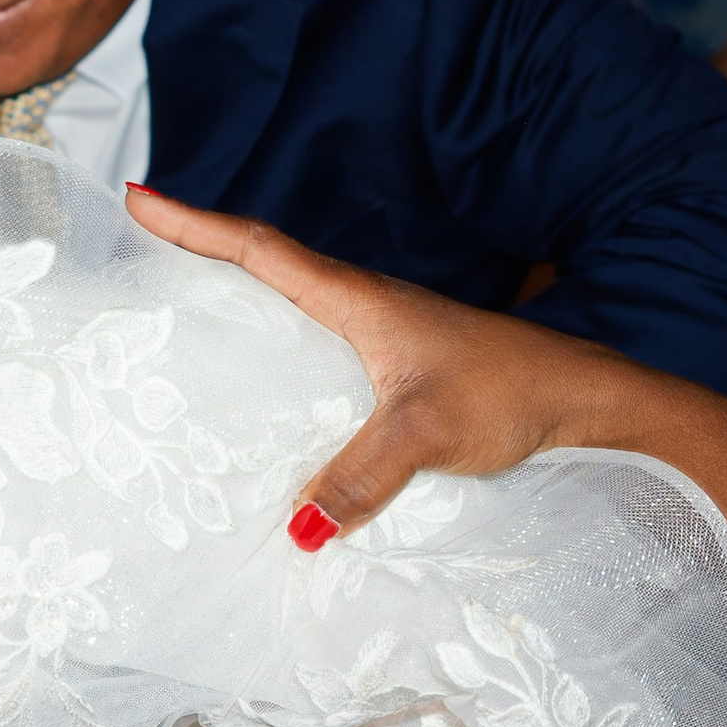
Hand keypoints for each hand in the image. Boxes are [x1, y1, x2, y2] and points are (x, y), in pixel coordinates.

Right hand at [123, 185, 635, 536]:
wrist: (588, 398)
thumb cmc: (511, 392)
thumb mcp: (429, 432)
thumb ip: (361, 477)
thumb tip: (295, 531)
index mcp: (357, 300)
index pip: (260, 250)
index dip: (196, 224)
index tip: (138, 196)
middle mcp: (362, 305)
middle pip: (265, 264)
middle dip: (199, 246)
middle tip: (139, 236)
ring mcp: (381, 333)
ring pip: (291, 302)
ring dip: (236, 290)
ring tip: (178, 298)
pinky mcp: (398, 364)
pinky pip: (315, 341)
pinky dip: (274, 338)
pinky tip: (263, 376)